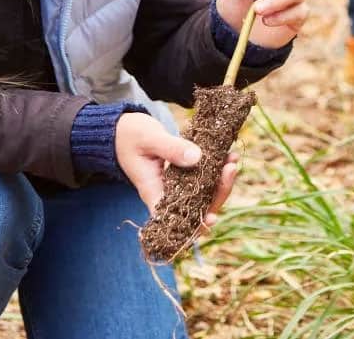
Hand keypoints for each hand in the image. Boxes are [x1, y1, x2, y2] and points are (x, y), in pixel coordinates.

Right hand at [115, 112, 240, 226]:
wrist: (121, 130)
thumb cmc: (129, 136)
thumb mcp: (149, 138)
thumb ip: (171, 148)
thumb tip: (197, 158)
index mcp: (153, 192)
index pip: (175, 219)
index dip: (195, 224)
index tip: (213, 218)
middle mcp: (167, 193)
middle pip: (197, 207)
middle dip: (218, 193)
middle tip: (231, 167)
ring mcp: (175, 185)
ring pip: (203, 193)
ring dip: (221, 181)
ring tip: (232, 159)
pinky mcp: (182, 174)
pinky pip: (202, 178)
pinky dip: (216, 169)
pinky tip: (227, 155)